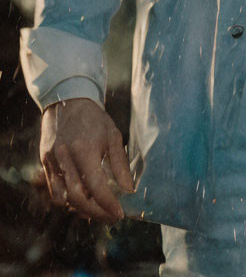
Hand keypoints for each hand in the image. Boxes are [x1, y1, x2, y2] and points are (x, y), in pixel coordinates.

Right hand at [40, 97, 133, 222]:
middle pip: (78, 198)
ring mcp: (52, 160)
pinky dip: (68, 199)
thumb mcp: (113, 136)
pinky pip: (54, 190)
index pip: (96, 187)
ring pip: (63, 198)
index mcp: (84, 149)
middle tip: (111, 218)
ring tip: (98, 209)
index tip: (119, 214)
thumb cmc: (94, 119)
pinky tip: (82, 198)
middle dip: (96, 213)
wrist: (68, 100)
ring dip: (81, 209)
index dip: (108, 204)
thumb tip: (129, 190)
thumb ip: (120, 164)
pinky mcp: (44, 161)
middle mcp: (65, 157)